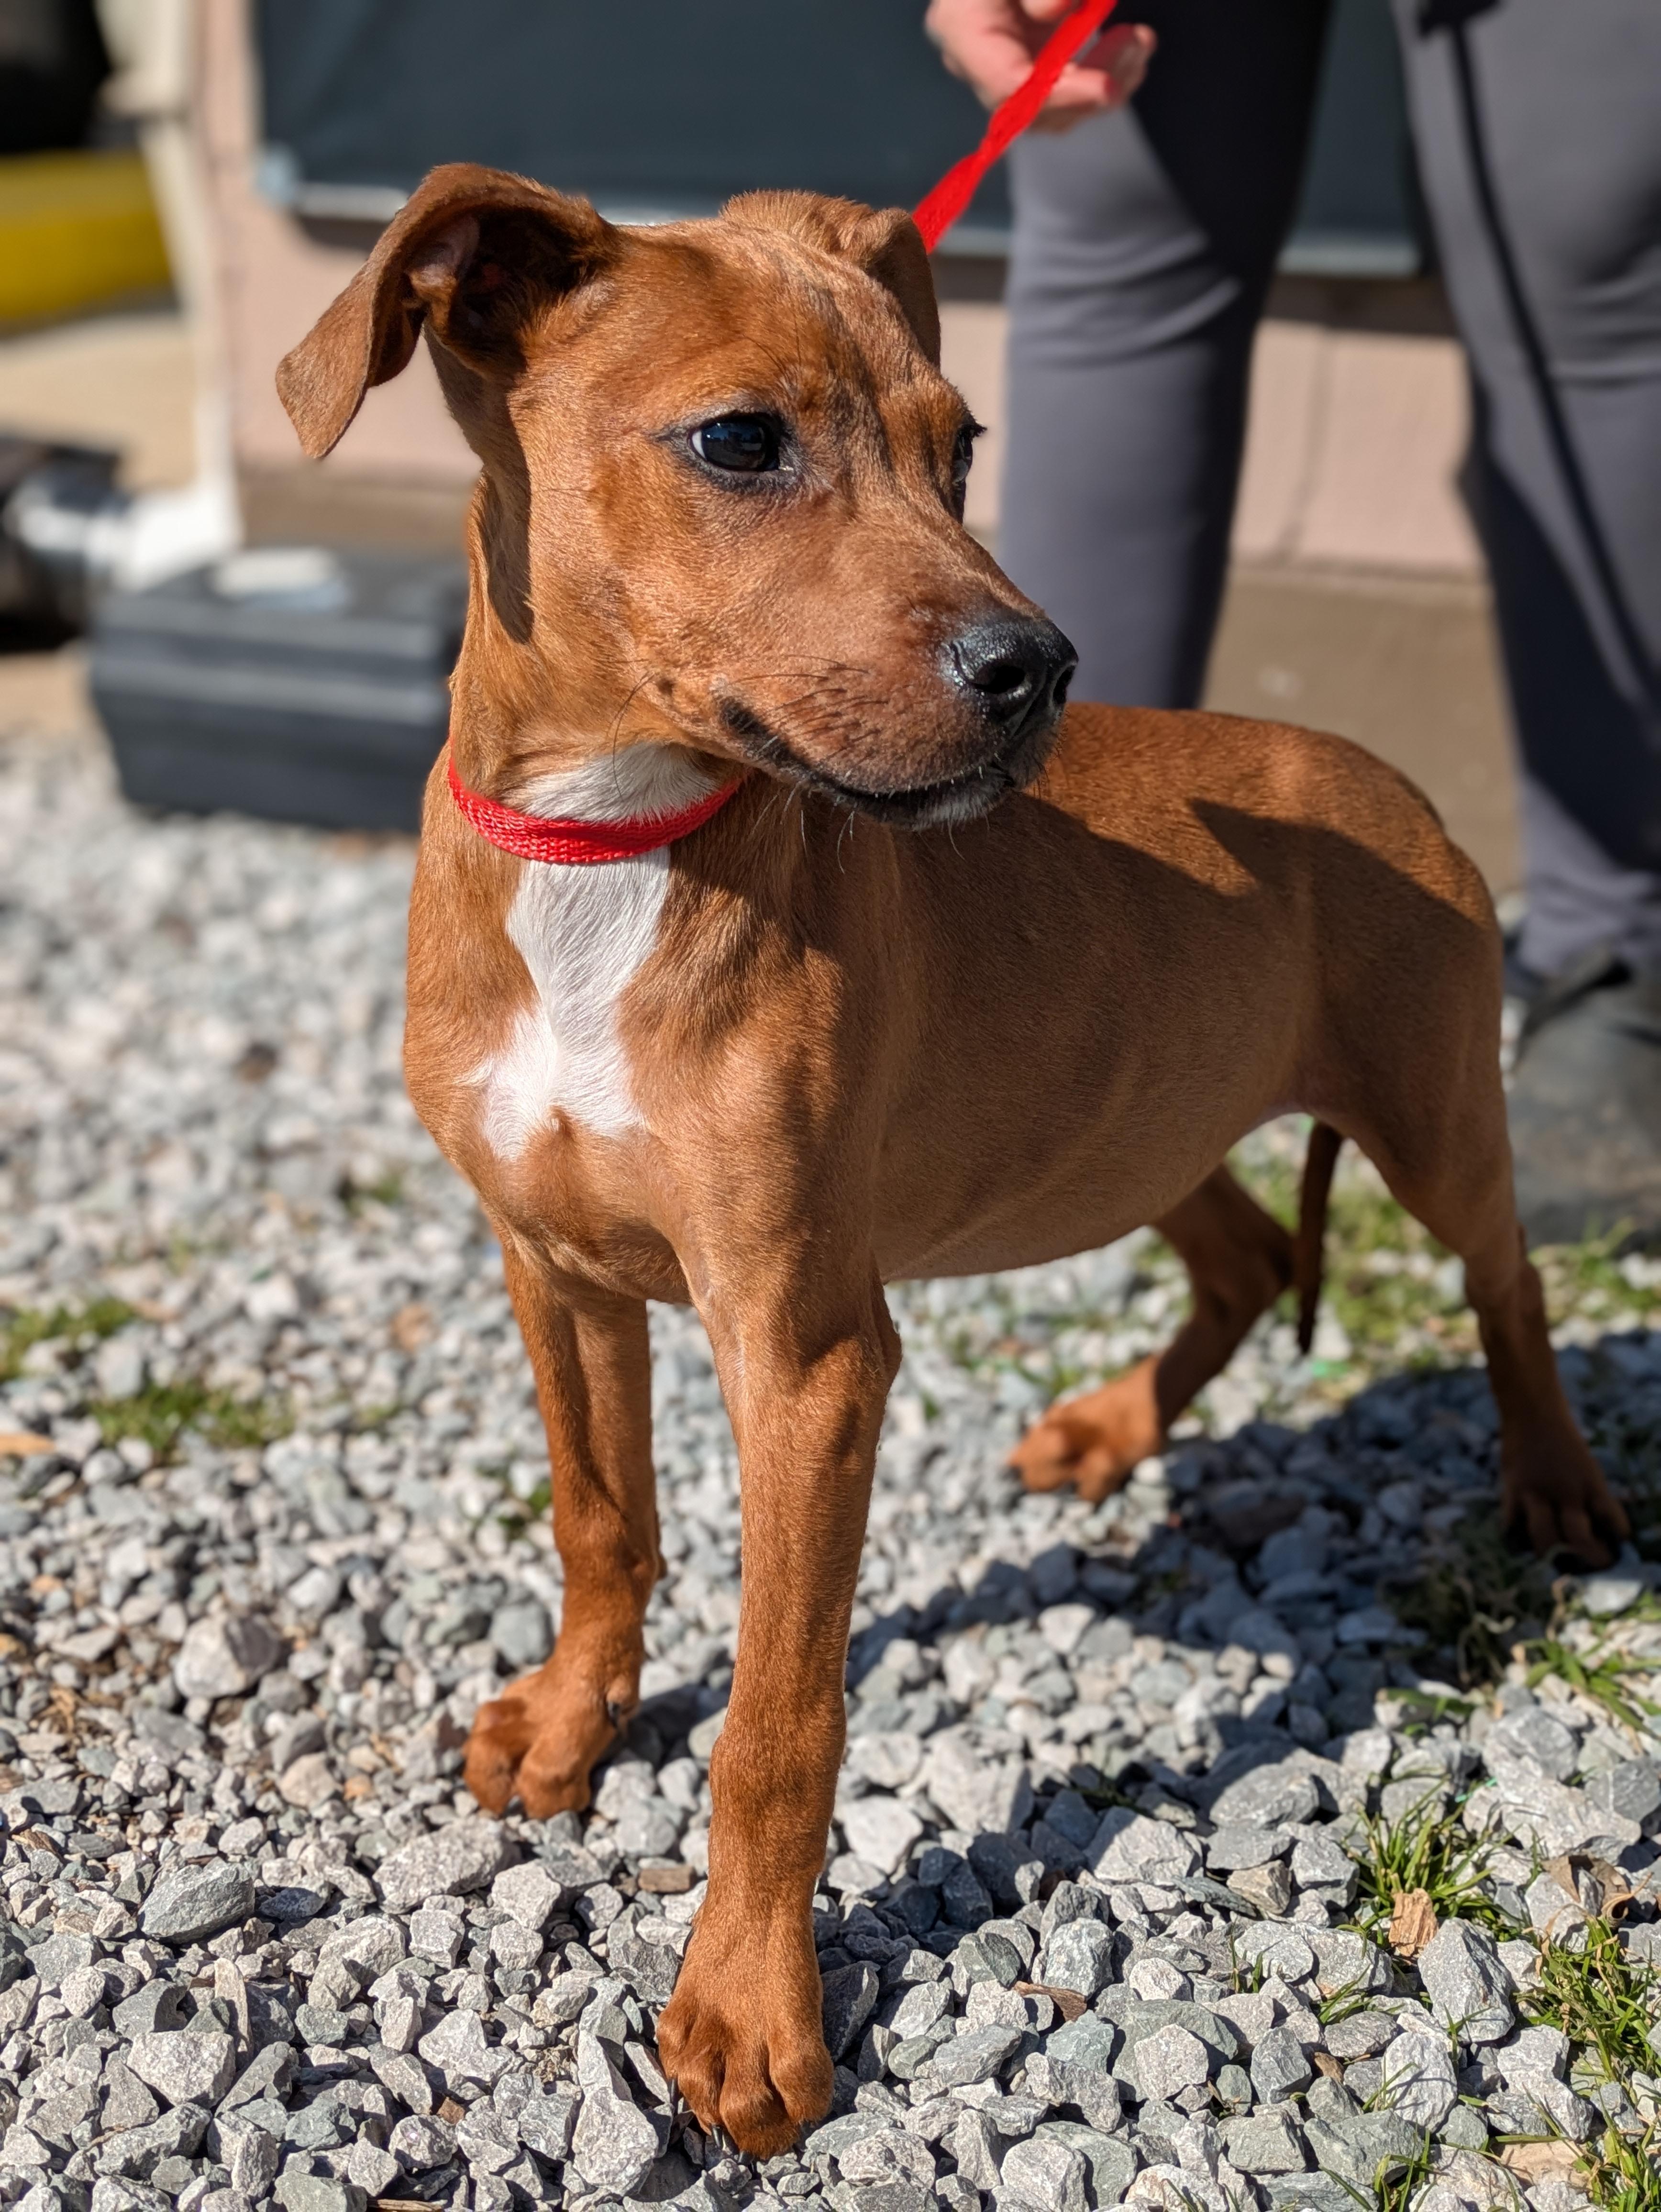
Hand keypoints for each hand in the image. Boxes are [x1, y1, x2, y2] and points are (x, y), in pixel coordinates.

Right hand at [925, 0, 1154, 132]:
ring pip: (1055, 114)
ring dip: (1107, 86)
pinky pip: (1065, 97)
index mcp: (961, 25)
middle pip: (1034, 109)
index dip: (1061, 92)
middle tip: (1138, 42)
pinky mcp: (1027, 69)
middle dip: (1093, 88)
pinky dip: (1103, 80)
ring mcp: (1001, 69)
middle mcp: (975, 61)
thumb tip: (1054, 10)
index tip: (1107, 86)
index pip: (1007, 83)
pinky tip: (1128, 51)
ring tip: (1140, 42)